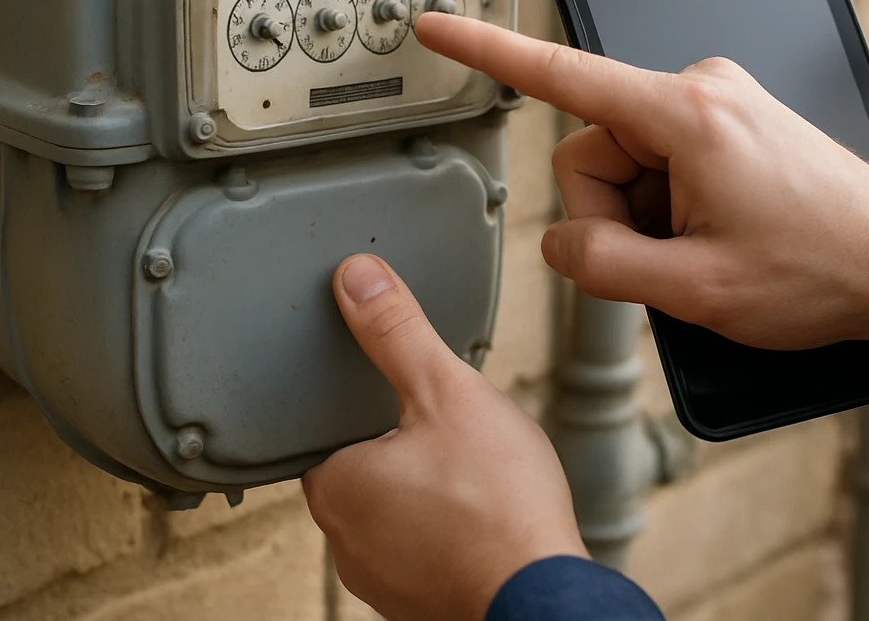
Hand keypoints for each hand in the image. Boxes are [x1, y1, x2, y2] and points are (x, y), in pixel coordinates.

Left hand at [303, 255, 586, 619]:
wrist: (543, 594)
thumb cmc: (500, 508)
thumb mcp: (448, 391)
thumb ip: (397, 332)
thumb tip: (356, 279)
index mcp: (336, 486)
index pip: (325, 428)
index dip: (367, 405)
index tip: (403, 398)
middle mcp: (344, 542)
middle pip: (362, 469)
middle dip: (403, 447)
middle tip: (451, 433)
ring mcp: (382, 580)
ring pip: (394, 514)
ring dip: (426, 492)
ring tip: (473, 475)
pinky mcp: (419, 604)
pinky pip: (422, 551)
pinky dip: (447, 530)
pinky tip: (483, 516)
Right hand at [415, 13, 868, 383]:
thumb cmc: (826, 270)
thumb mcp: (693, 289)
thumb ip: (601, 262)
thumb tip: (563, 242)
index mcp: (687, 113)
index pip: (561, 74)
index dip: (488, 51)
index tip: (439, 26)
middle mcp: (702, 90)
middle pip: (595, 150)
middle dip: (617, 215)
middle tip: (675, 261)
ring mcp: (720, 104)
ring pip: (629, 164)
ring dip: (650, 218)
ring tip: (712, 252)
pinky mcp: (733, 124)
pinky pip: (666, 163)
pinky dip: (675, 208)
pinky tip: (723, 237)